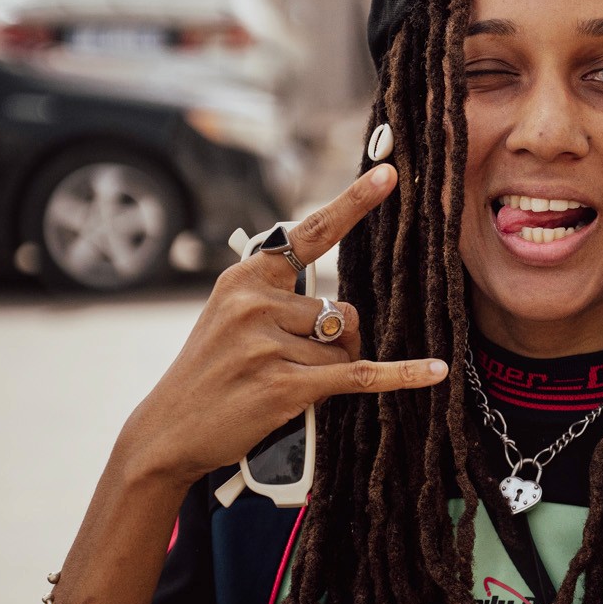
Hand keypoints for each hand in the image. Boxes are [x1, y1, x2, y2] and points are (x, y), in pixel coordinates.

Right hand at [118, 166, 447, 489]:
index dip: (353, 203)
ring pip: (345, 349)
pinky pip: (358, 375)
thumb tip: (346, 311)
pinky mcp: (285, 385)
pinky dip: (400, 375)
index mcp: (246, 276)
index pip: (310, 234)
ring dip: (328, 371)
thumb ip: (280, 297)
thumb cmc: (211, 370)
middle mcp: (256, 302)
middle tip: (290, 362)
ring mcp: (268, 343)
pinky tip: (433, 370)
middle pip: (343, 311)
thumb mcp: (230, 315)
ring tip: (282, 383)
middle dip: (335, 341)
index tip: (389, 175)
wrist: (169, 428)